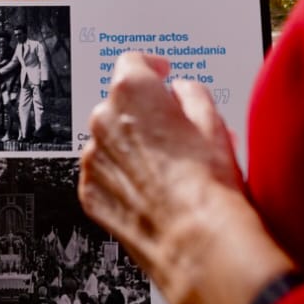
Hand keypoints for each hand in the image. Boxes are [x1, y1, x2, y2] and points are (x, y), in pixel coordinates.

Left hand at [79, 52, 293, 303]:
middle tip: (173, 130)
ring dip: (130, 147)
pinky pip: (104, 175)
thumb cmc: (206, 184)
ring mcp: (93, 158)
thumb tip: (182, 93)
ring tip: (166, 169)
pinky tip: (150, 191)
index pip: (133, 62)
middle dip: (143, 112)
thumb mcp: (213, 121)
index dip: (152, 67)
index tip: (161, 73)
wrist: (196, 241)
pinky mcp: (90, 192)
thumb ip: (191, 94)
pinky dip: (121, 178)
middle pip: (119, 103)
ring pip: (109, 141)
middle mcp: (104, 120)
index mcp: (133, 91)